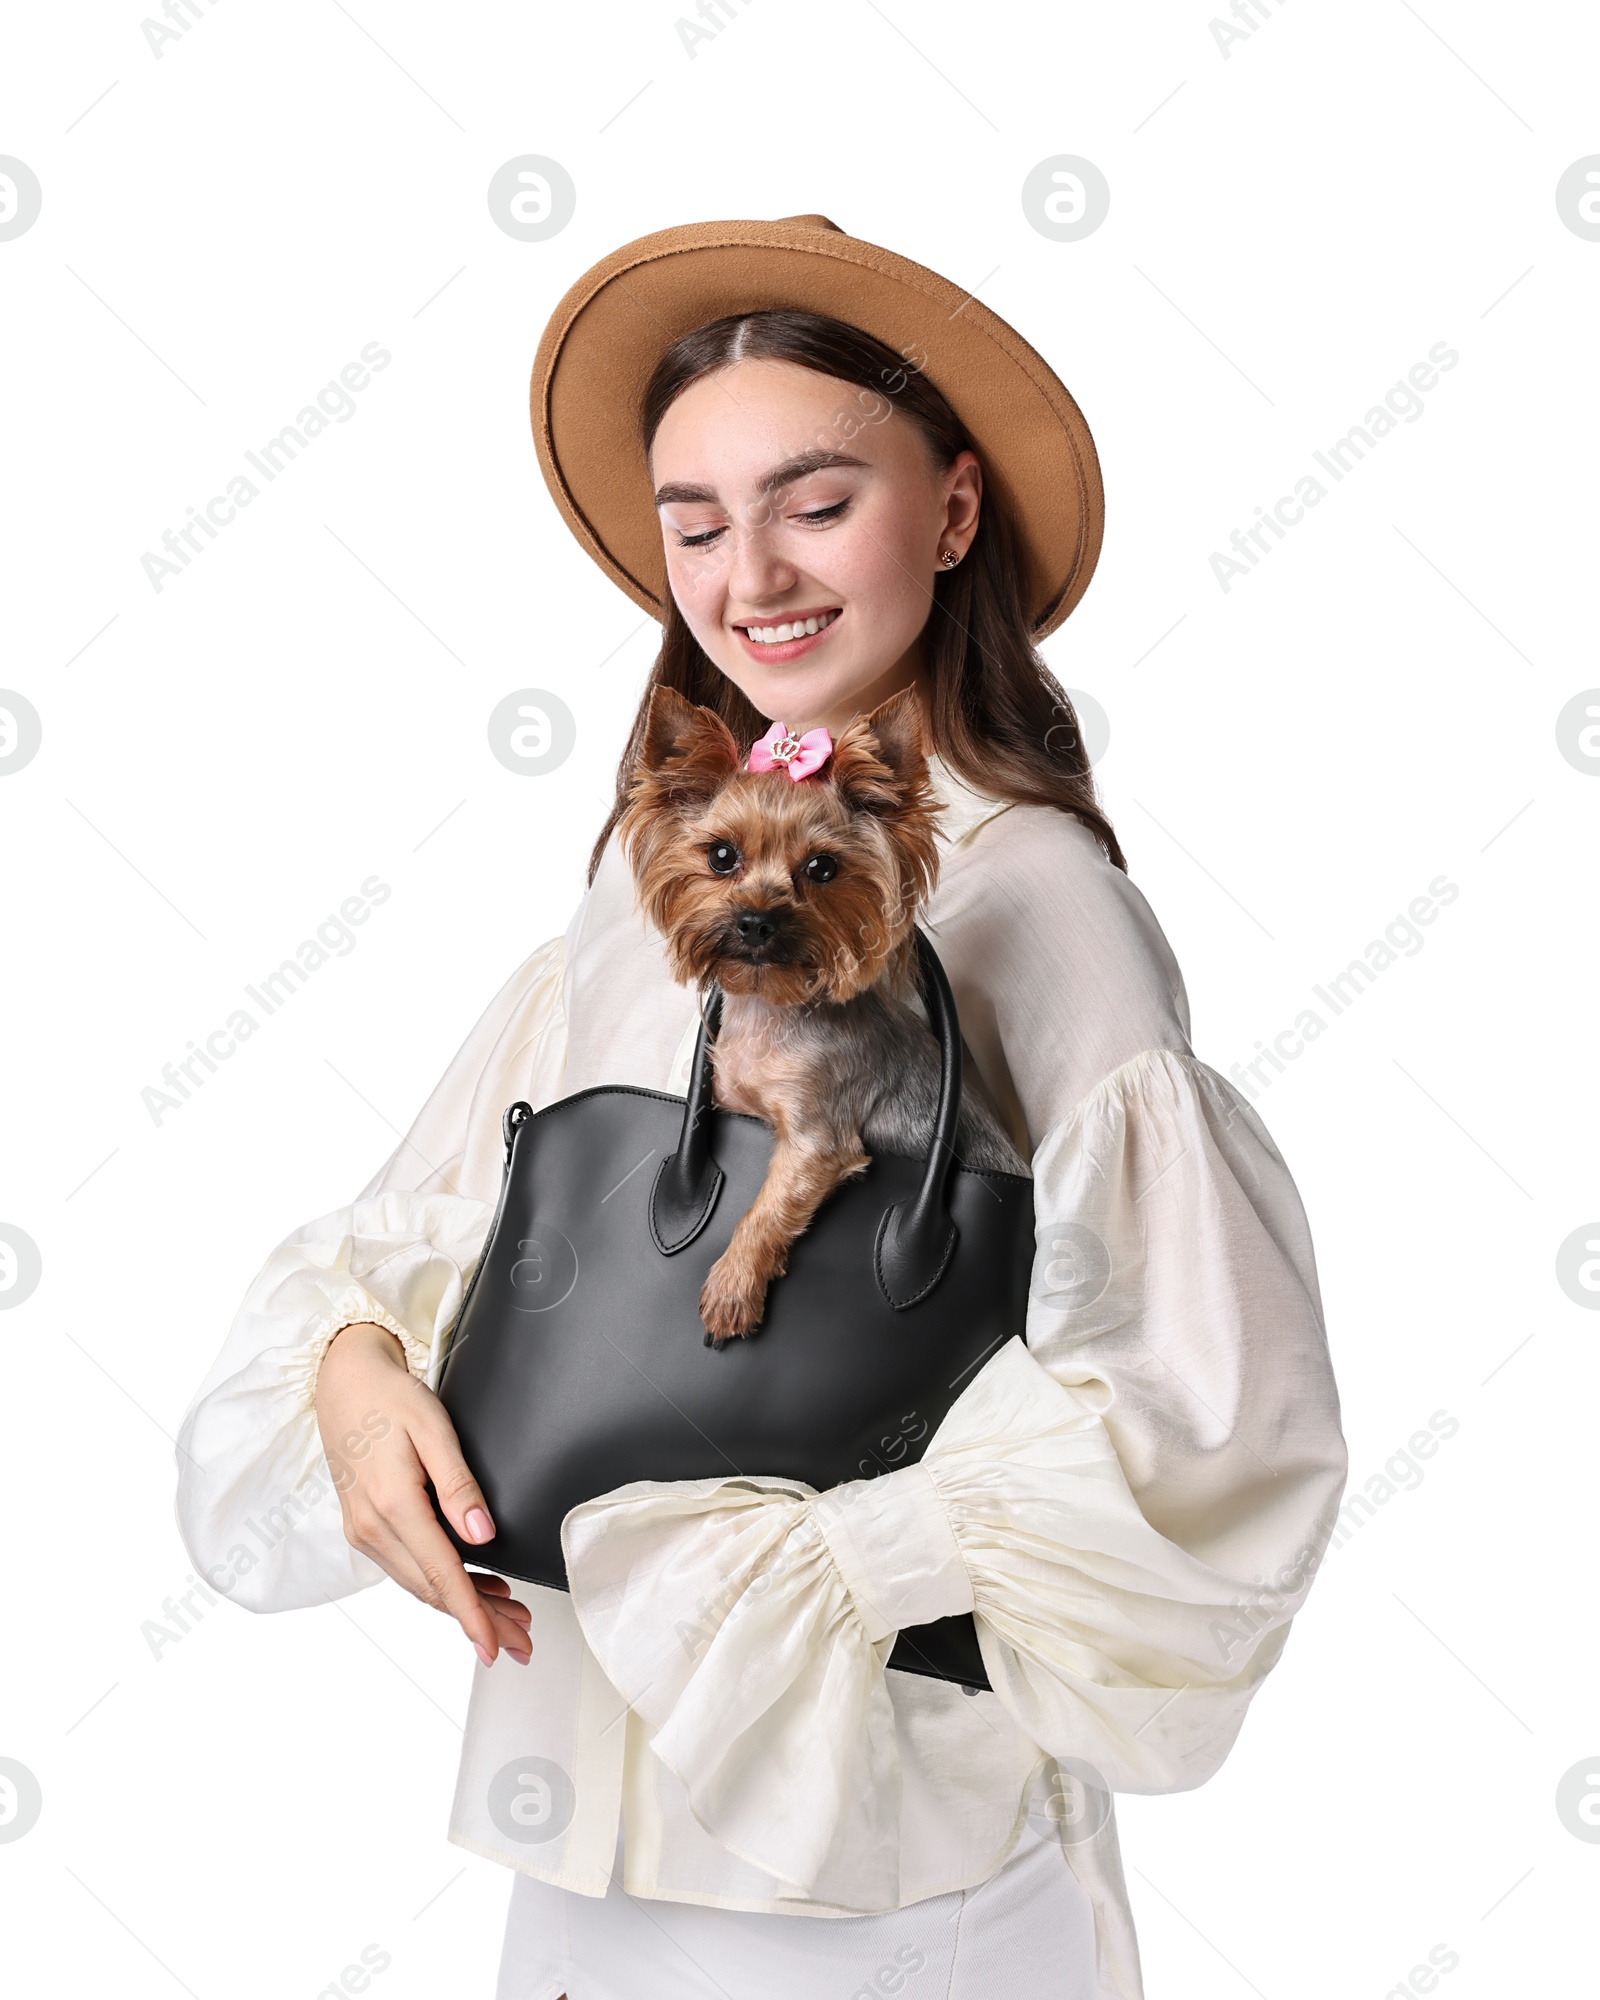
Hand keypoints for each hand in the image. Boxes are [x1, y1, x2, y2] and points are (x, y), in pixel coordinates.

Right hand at [314, 1320, 531, 1666]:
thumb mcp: (433, 1429)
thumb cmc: (390, 1398)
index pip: (441, 1574)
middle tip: (522, 1642)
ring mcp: (365, 1530)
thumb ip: (458, 1485)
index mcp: (392, 1504)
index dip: (472, 1615)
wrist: (343, 1382)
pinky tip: (476, 1588)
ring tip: (510, 1618)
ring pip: (420, 1584)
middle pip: (432, 1590)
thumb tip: (483, 1536)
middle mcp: (372, 1527)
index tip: (497, 1646)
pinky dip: (443, 1585)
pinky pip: (409, 1568)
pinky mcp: (366, 1526)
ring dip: (464, 1606)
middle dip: (479, 1620)